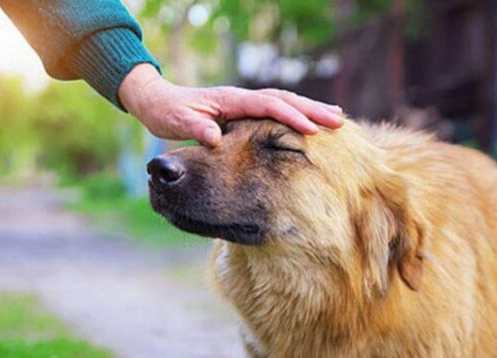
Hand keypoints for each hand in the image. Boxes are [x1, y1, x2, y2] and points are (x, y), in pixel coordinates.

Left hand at [118, 64, 343, 145]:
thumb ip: (196, 129)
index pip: (268, 106)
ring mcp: (243, 102)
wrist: (157, 101)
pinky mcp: (243, 110)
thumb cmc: (167, 113)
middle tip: (339, 121)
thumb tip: (214, 138)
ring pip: (283, 102)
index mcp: (230, 100)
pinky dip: (294, 113)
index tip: (313, 129)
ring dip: (309, 109)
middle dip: (312, 110)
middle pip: (284, 99)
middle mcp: (241, 98)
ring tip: (335, 118)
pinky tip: (307, 121)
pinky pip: (275, 109)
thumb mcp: (177, 122)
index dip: (291, 116)